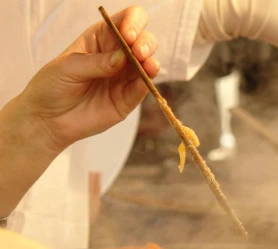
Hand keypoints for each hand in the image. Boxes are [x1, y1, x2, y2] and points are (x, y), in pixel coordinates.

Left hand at [21, 7, 160, 152]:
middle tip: (137, 52)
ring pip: (149, 63)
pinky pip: (144, 88)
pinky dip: (149, 83)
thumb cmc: (52, 86)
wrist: (48, 120)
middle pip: (143, 40)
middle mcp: (117, 55)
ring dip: (151, 61)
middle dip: (145, 43)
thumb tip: (123, 57)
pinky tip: (147, 79)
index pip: (125, 20)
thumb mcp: (68, 68)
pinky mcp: (128, 99)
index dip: (132, 22)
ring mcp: (124, 77)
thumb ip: (96, 62)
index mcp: (100, 39)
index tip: (127, 35)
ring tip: (146, 65)